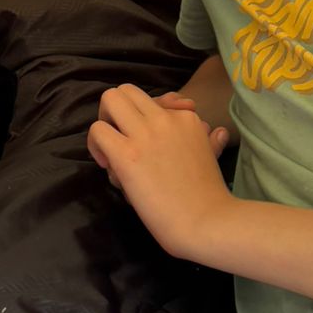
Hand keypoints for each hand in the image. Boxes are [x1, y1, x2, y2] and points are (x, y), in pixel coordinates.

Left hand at [87, 82, 234, 261]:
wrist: (207, 222)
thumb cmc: (209, 197)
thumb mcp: (212, 158)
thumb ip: (212, 141)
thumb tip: (217, 130)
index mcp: (186, 118)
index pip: (153, 102)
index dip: (142, 122)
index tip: (146, 145)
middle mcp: (165, 119)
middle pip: (126, 91)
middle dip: (116, 111)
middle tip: (118, 136)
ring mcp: (145, 134)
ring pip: (110, 100)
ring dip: (103, 123)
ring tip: (109, 150)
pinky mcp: (127, 154)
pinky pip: (98, 131)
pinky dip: (96, 145)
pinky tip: (108, 165)